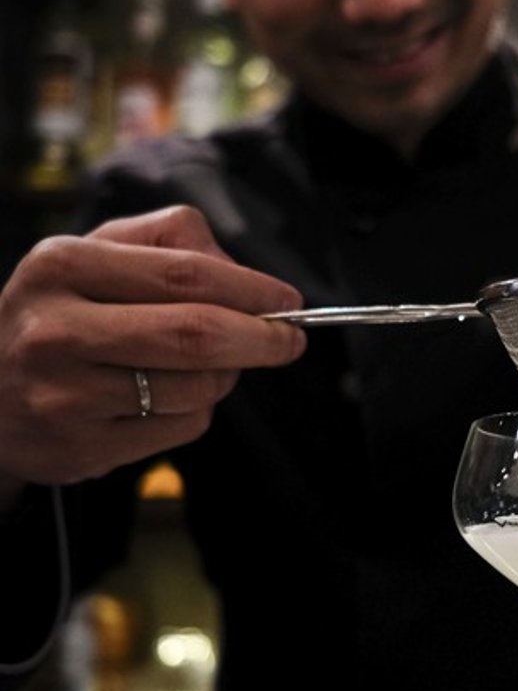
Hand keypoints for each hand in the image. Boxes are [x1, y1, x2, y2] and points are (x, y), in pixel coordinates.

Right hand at [0, 204, 305, 491]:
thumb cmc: (59, 313)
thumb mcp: (94, 254)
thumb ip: (169, 241)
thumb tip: (242, 272)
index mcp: (62, 266)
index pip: (185, 274)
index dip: (251, 289)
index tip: (288, 301)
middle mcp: (55, 330)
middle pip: (196, 335)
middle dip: (260, 339)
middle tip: (288, 340)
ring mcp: (64, 396)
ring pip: (195, 388)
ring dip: (223, 379)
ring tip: (204, 367)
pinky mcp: (79, 449)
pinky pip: (178, 430)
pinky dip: (193, 413)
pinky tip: (164, 399)